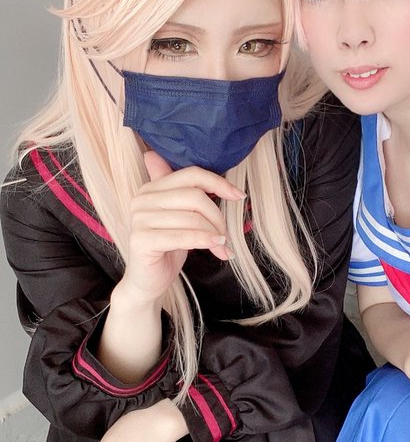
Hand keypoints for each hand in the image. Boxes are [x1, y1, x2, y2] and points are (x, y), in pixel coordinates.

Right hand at [120, 150, 244, 305]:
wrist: (147, 282)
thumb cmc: (167, 248)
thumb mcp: (178, 216)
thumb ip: (181, 191)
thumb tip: (175, 158)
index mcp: (151, 189)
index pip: (191, 175)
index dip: (218, 183)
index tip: (238, 196)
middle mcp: (142, 200)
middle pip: (194, 196)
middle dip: (217, 216)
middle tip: (225, 235)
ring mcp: (139, 220)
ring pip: (192, 217)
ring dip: (214, 233)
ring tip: (222, 246)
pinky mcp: (142, 240)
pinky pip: (183, 236)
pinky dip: (205, 241)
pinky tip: (218, 249)